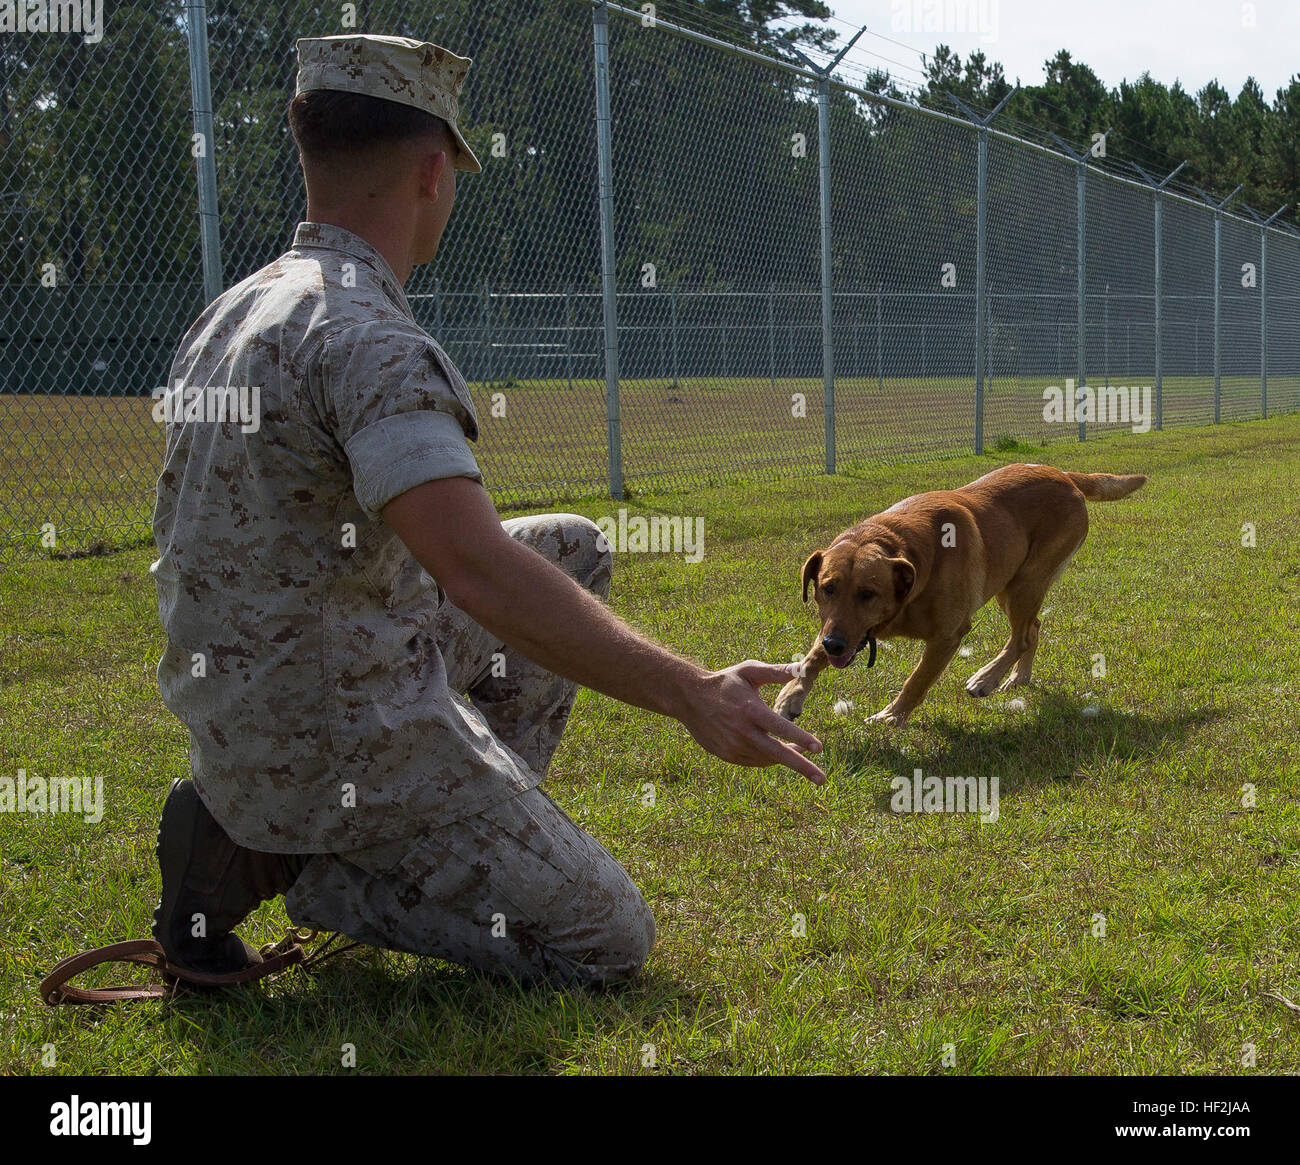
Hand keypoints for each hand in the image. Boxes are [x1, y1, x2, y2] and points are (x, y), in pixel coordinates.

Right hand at [680, 661, 826, 784]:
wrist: (689, 698)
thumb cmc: (725, 682)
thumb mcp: (749, 670)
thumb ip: (776, 671)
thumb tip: (801, 668)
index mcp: (750, 710)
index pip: (780, 727)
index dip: (801, 738)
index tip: (819, 748)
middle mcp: (742, 731)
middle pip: (777, 754)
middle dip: (802, 767)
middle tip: (822, 779)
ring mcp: (733, 746)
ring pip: (767, 759)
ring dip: (786, 758)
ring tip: (800, 752)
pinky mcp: (727, 755)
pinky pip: (754, 762)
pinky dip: (768, 759)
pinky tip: (776, 751)